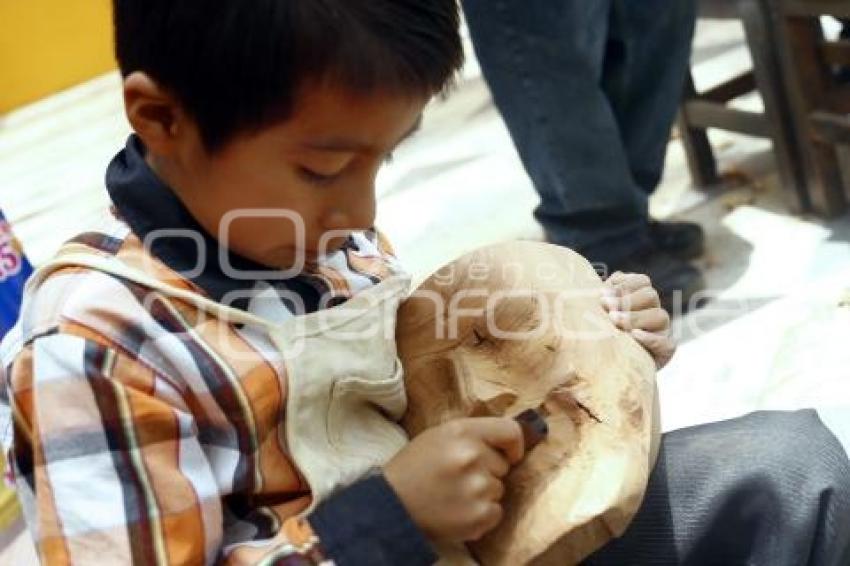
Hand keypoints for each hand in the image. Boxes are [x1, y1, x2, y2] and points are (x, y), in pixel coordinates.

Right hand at [384, 417, 523, 542]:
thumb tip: (508, 442)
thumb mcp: (439, 435)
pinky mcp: (478, 515)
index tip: (509, 454)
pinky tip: (457, 510)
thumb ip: (473, 434)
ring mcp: (477, 488)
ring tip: (454, 494)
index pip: (511, 432)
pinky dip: (481, 514)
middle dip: (487, 470)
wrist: (391, 505)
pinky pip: (496, 512)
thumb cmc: (415, 467)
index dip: (514, 445)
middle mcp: (472, 457)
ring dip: (482, 493)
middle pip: (503, 464)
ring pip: (499, 489)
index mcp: (462, 432)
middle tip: (458, 476)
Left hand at [601, 272, 674, 368]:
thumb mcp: (598, 313)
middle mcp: (653, 311)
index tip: (602, 294)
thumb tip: (598, 284)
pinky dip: (651, 338)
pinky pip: (667, 343)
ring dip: (635, 317)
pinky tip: (633, 336)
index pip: (642, 281)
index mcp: (640, 298)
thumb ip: (601, 297)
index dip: (624, 285)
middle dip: (626, 300)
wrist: (609, 368)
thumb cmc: (600, 335)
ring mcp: (662, 330)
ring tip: (614, 320)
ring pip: (659, 316)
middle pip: (650, 295)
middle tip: (606, 307)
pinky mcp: (666, 350)